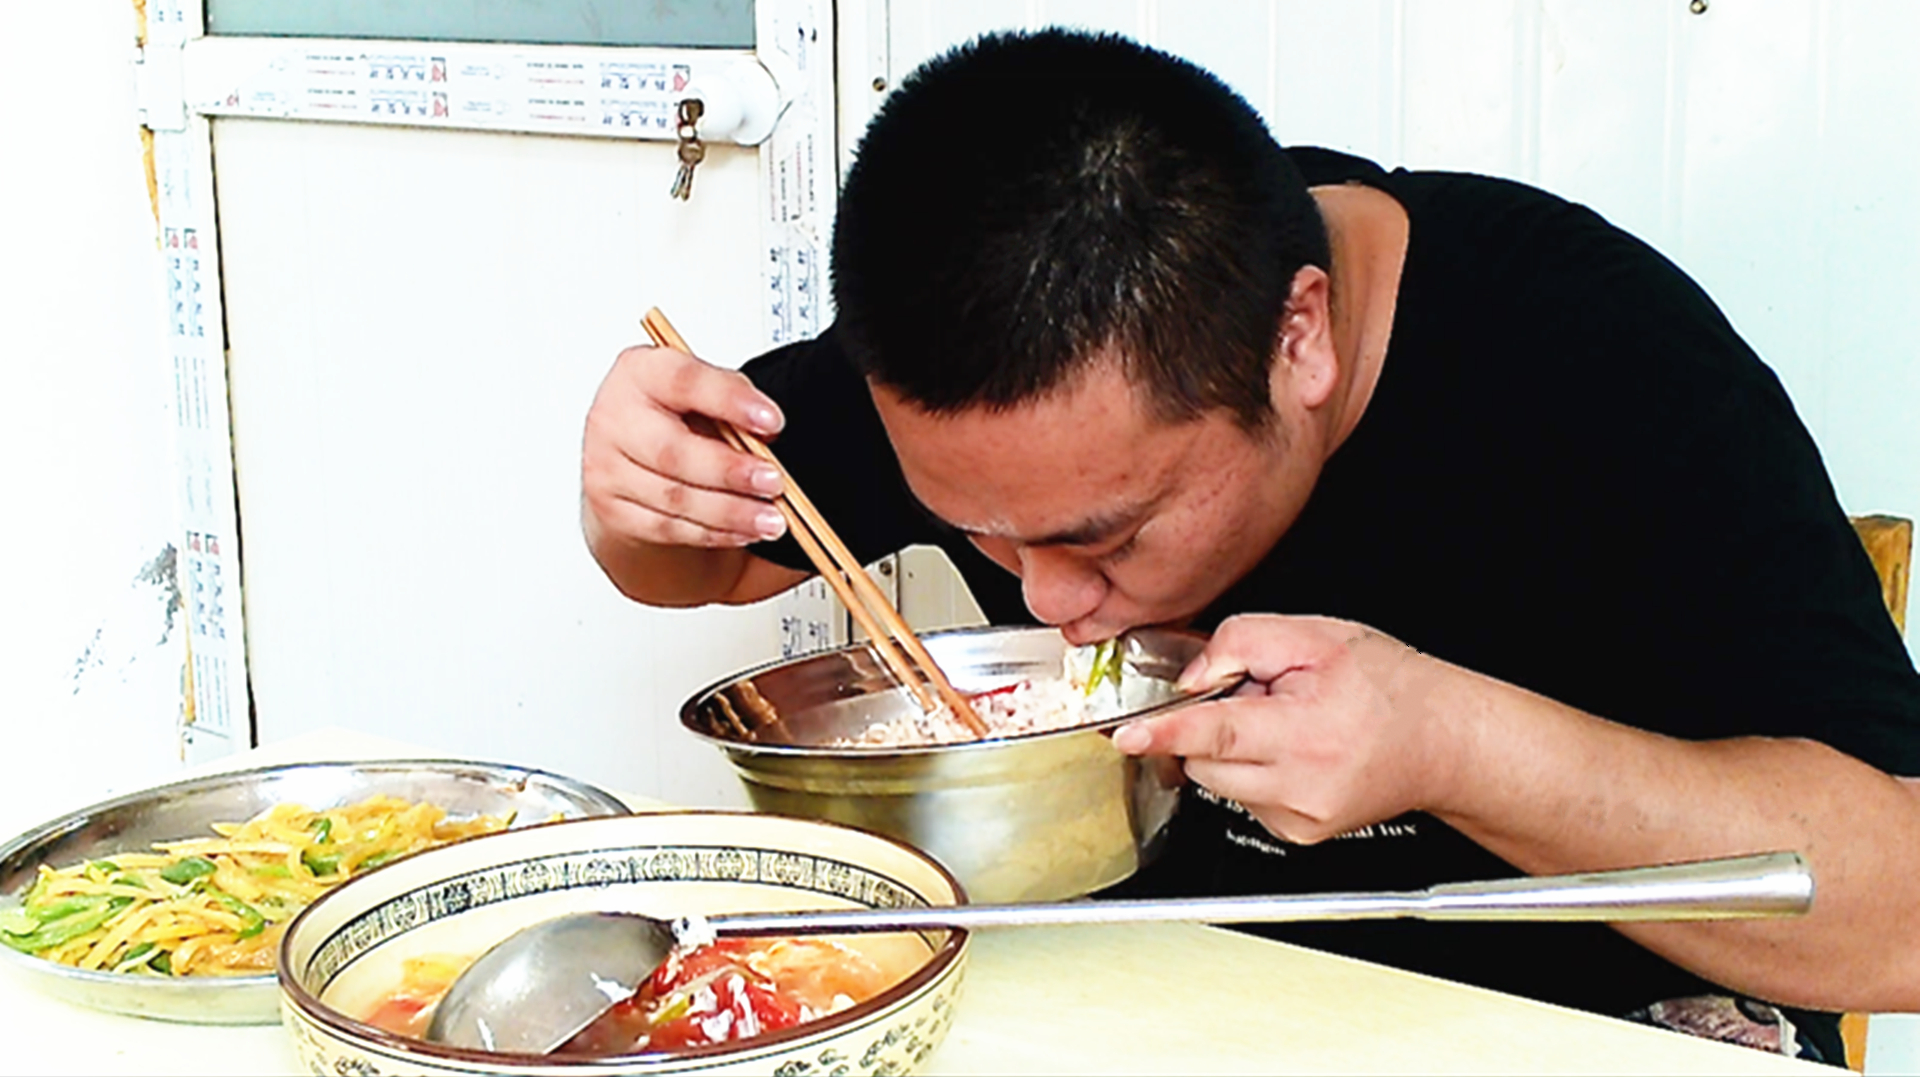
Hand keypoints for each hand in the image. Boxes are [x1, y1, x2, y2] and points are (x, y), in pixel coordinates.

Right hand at [581, 343, 788, 549]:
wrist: (627, 456)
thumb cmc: (672, 416)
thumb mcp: (702, 393)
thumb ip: (733, 402)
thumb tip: (768, 433)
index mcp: (640, 373)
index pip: (684, 381)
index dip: (730, 401)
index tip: (772, 422)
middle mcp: (614, 418)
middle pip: (672, 451)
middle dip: (730, 471)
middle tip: (773, 482)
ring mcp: (607, 468)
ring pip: (674, 498)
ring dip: (730, 512)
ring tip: (771, 519)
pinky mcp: (613, 510)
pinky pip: (668, 528)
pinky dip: (714, 533)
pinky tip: (744, 531)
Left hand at [1111, 614, 1462, 843]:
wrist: (1441, 742)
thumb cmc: (1389, 688)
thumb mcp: (1316, 637)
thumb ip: (1244, 642)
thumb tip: (1194, 676)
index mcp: (1307, 733)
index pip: (1218, 733)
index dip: (1167, 732)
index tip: (1126, 736)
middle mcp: (1302, 786)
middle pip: (1206, 759)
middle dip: (1212, 724)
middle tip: (1261, 698)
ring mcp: (1299, 819)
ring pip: (1219, 781)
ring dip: (1231, 749)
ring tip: (1284, 725)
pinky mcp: (1296, 835)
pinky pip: (1242, 798)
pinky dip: (1252, 771)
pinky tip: (1292, 753)